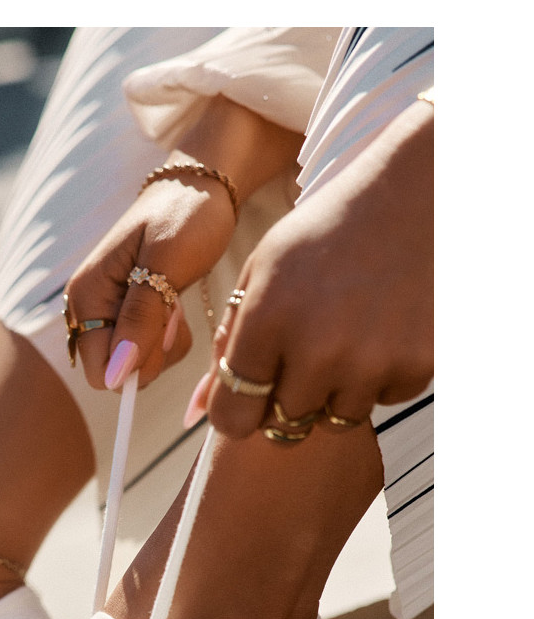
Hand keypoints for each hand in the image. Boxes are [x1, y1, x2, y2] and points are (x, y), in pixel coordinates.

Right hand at [64, 95, 304, 393]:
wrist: (202, 188)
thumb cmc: (186, 215)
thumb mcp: (168, 264)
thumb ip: (140, 320)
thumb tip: (115, 375)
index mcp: (86, 297)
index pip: (100, 371)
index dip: (137, 362)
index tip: (166, 323)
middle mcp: (87, 310)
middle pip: (118, 372)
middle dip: (153, 352)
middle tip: (174, 309)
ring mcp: (106, 314)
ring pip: (135, 365)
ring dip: (165, 343)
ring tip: (176, 301)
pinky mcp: (125, 315)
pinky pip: (146, 351)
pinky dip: (168, 337)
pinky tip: (174, 304)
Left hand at [186, 101, 433, 436]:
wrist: (420, 192)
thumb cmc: (329, 232)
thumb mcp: (265, 269)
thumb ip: (230, 341)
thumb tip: (197, 412)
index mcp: (267, 318)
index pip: (232, 417)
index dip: (237, 411)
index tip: (250, 395)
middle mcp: (318, 348)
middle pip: (286, 425)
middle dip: (289, 398)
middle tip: (308, 350)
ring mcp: (373, 360)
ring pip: (337, 416)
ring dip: (339, 388)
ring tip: (351, 331)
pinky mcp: (419, 363)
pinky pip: (386, 398)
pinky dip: (385, 374)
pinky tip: (388, 324)